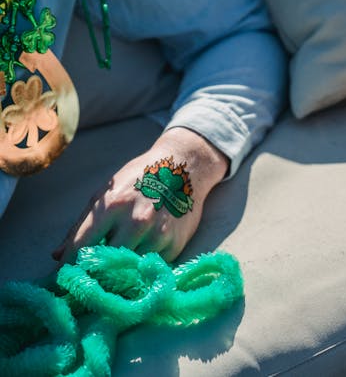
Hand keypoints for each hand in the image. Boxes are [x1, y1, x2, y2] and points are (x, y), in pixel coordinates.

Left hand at [52, 127, 227, 263]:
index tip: (61, 280)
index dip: (68, 266)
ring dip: (117, 275)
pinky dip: (140, 269)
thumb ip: (81, 225)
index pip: (82, 246)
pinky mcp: (175, 244)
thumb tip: (57, 255)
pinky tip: (135, 264)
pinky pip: (150, 266)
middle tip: (85, 282)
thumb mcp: (106, 192)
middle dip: (92, 274)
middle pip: (105, 264)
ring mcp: (158, 234)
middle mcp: (137, 221)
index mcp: (114, 206)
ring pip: (129, 270)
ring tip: (109, 277)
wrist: (185, 167)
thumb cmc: (139, 178)